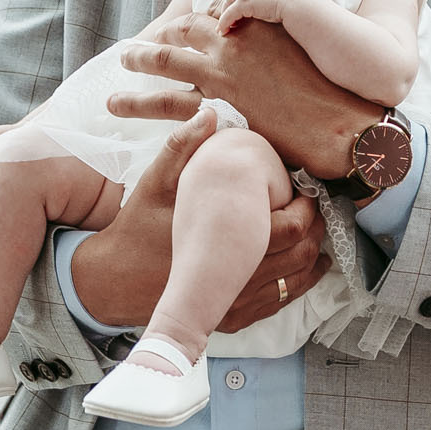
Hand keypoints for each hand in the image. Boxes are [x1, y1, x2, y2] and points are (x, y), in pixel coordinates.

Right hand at [69, 103, 328, 329]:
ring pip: (296, 283)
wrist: (114, 279)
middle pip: (301, 255)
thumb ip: (182, 146)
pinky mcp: (233, 317)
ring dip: (312, 257)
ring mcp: (237, 303)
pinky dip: (297, 284)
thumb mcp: (155, 182)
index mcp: (226, 244)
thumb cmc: (137, 226)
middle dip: (315, 229)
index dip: (307, 207)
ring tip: (315, 233)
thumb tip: (209, 112)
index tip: (305, 190)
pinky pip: (280, 303)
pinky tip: (302, 266)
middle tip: (316, 207)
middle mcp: (237, 280)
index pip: (291, 228)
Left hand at [110, 14, 378, 179]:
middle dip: (155, 42)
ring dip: (136, 68)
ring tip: (117, 75)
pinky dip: (142, 105)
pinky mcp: (216, 108)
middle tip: (132, 51)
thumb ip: (280, 48)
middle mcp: (232, 46)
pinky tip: (122, 108)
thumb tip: (271, 53)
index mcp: (255, 29)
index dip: (187, 25)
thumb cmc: (334, 91)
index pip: (210, 18)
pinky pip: (167, 106)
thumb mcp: (307, 54)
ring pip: (164, 66)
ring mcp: (222, 77)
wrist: (342, 123)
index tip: (174, 31)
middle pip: (180, 35)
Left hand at [211, 0, 296, 33]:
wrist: (301, 5)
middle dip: (229, 4)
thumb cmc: (298, 1)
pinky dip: (224, 23)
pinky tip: (224, 31)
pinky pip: (229, 14)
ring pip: (228, 2)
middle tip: (227, 17)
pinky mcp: (245, 2)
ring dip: (225, 14)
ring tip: (224, 27)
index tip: (237, 2)